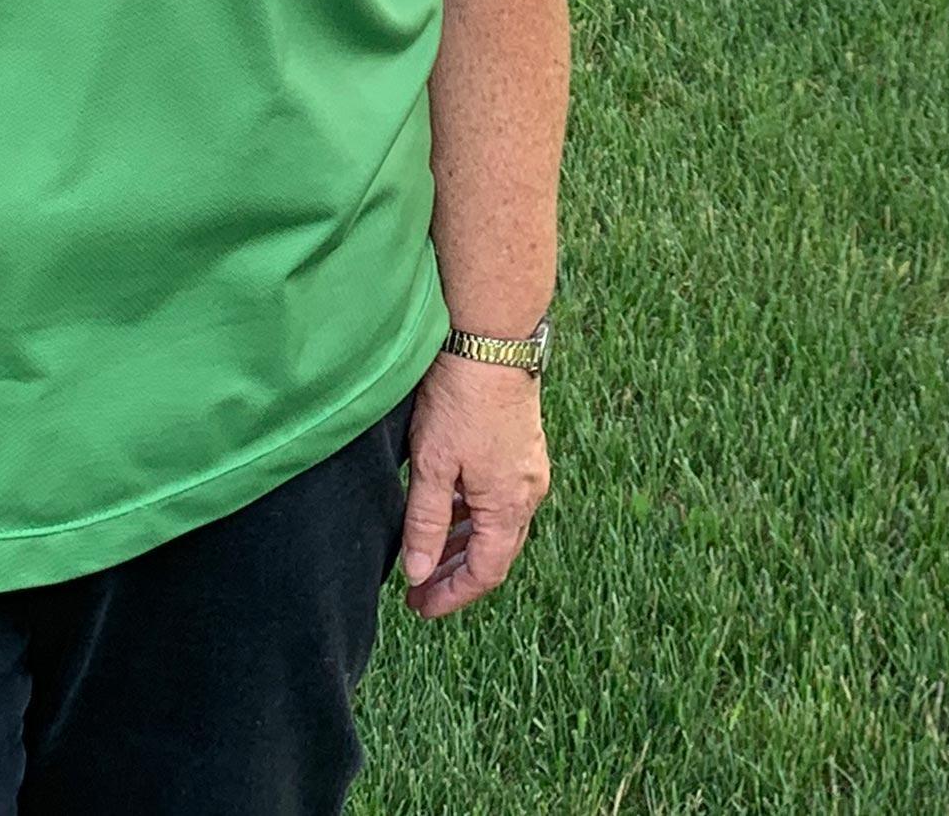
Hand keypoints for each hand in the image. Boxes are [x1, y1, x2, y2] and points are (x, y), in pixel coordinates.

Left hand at [398, 352, 550, 619]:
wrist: (492, 341)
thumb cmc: (460, 401)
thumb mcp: (432, 467)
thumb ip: (426, 525)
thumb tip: (419, 575)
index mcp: (509, 506)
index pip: (485, 572)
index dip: (452, 596)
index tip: (420, 607)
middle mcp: (528, 494)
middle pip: (495, 554)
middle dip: (456, 576)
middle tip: (419, 592)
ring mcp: (529, 470)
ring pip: (497, 526)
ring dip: (464, 547)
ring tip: (428, 557)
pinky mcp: (522, 450)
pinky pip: (500, 501)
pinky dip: (474, 517)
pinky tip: (448, 514)